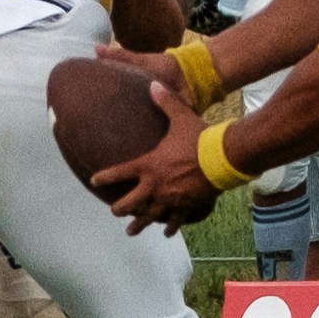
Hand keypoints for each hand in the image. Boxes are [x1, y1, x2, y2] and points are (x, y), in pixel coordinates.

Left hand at [94, 97, 221, 225]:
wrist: (224, 157)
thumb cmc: (200, 136)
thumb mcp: (181, 116)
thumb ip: (165, 101)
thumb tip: (154, 84)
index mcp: (149, 165)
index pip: (120, 173)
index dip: (105, 177)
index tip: (94, 180)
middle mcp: (155, 185)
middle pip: (130, 202)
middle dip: (120, 208)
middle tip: (114, 211)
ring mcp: (170, 198)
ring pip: (150, 216)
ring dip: (139, 224)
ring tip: (131, 232)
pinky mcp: (187, 206)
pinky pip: (176, 220)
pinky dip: (171, 227)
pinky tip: (167, 233)